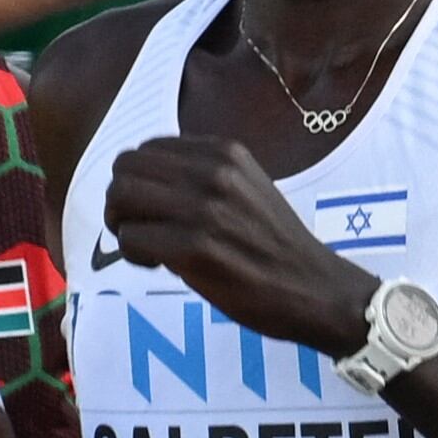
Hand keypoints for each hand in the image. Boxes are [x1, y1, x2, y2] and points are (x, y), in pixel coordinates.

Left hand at [104, 138, 375, 353]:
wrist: (317, 289)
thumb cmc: (278, 246)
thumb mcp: (249, 188)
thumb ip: (205, 175)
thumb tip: (144, 181)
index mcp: (227, 153)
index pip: (147, 149)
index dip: (141, 180)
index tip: (158, 208)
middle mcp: (214, 173)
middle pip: (125, 168)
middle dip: (122, 200)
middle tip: (140, 228)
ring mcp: (204, 210)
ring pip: (120, 199)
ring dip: (124, 225)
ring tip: (148, 247)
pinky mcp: (194, 248)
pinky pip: (131, 239)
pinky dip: (134, 255)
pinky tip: (160, 266)